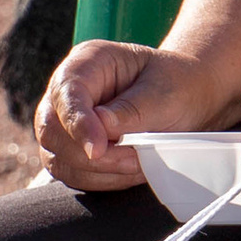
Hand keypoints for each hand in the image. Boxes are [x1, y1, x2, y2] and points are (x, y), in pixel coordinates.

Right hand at [34, 39, 224, 189]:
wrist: (188, 100)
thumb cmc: (177, 86)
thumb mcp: (165, 92)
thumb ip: (132, 110)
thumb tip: (101, 126)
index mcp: (89, 61)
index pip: (67, 91)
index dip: (78, 123)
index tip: (98, 150)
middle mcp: (68, 91)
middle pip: (51, 129)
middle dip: (90, 154)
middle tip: (133, 159)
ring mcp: (65, 122)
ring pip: (57, 157)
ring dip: (98, 171)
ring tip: (139, 164)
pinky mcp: (71, 149)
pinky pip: (72, 173)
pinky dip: (101, 180)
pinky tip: (130, 172)